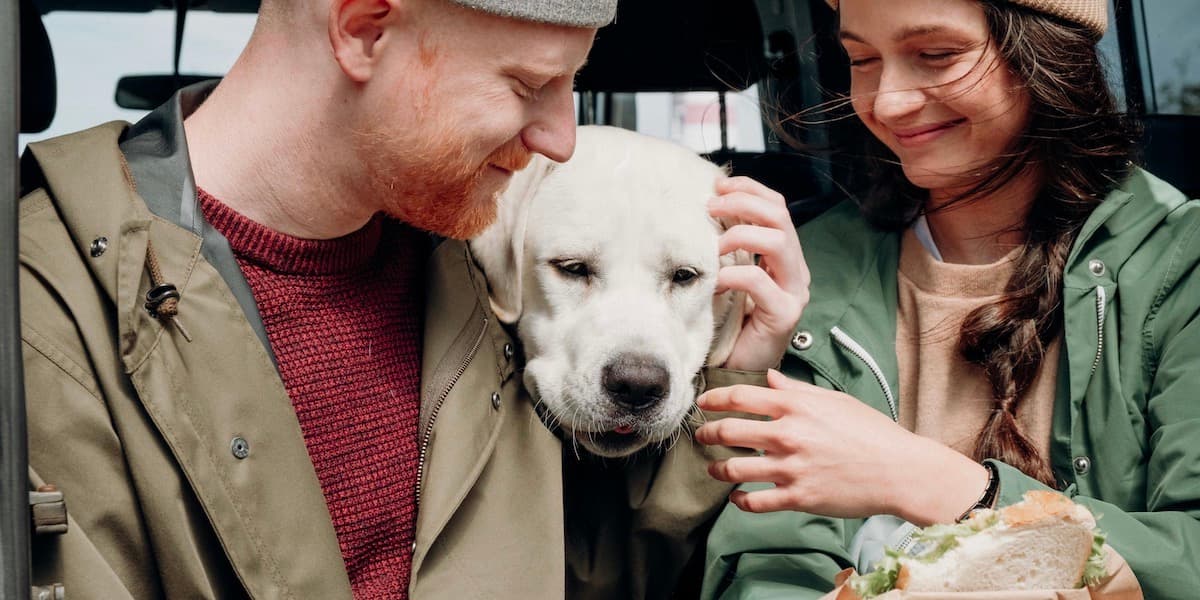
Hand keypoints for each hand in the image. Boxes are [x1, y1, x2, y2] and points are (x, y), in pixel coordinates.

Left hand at [694, 370, 989, 524]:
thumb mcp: (834, 400)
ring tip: (712, 467)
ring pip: (734, 469)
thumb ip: (796, 389)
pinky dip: (740, 501)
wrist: (899, 470)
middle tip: (701, 435)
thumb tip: (770, 377)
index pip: (741, 396)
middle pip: (729, 431)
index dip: (715, 398)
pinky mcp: (798, 497)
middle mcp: (788, 435)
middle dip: (707, 432)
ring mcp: (791, 468)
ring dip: (716, 468)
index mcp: (797, 406)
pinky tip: (737, 497)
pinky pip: (755, 502)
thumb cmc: (872, 433)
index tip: (703, 401)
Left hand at [708, 176, 808, 370]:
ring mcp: (794, 292)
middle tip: (711, 207)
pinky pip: (759, 282)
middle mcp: (794, 270)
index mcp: (783, 256)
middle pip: (780, 217)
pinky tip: (714, 281)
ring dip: (740, 235)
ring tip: (713, 247)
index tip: (718, 186)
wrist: (737, 371)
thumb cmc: (730, 324)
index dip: (749, 190)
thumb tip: (703, 211)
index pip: (776, 207)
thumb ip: (727, 248)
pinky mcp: (784, 315)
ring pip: (778, 242)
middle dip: (743, 204)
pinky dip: (732, 274)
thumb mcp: (728, 276)